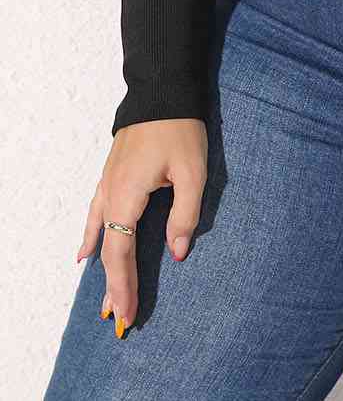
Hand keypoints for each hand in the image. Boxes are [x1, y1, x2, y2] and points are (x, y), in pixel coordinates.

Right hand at [76, 118, 207, 336]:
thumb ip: (185, 214)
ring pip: (100, 234)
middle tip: (116, 319)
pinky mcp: (113, 174)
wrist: (162, 90)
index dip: (123, 285)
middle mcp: (110, 193)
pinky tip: (84, 253)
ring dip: (103, 268)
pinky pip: (95, 213)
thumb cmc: (180, 128)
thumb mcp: (193, 171)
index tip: (125, 314)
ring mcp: (108, 183)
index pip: (120, 253)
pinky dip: (90, 236)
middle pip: (108, 249)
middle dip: (112, 286)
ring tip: (101, 299)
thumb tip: (177, 252)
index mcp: (126, 196)